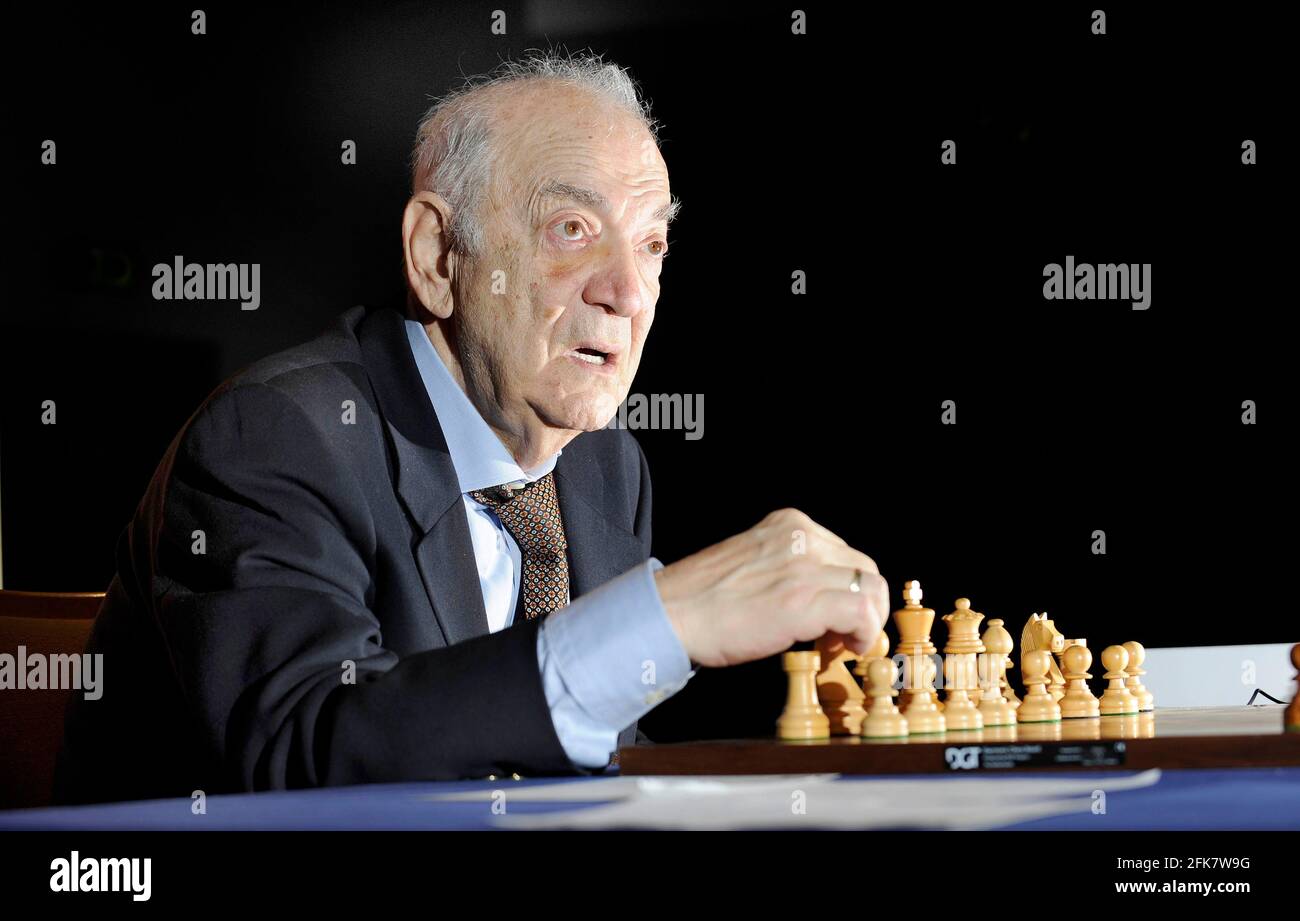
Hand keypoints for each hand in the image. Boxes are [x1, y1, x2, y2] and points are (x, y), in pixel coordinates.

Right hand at [653, 508, 888, 667]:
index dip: (849, 590)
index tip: (836, 617)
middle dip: (863, 606)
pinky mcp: (804, 601)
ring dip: (866, 623)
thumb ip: (789, 567)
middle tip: (842, 635)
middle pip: (866, 570)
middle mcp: (802, 538)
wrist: (670, 614)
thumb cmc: (703, 599)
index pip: (846, 555)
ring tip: (840, 644)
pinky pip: (862, 614)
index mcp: (789, 525)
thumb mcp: (753, 562)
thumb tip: (823, 598)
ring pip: (872, 591)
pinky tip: (842, 648)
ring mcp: (805, 568)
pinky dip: (863, 635)